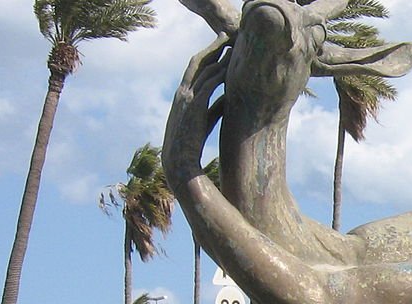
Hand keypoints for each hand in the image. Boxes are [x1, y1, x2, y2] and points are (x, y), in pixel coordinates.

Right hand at [163, 36, 229, 181]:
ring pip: (203, 70)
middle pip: (198, 62)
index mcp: (183, 95)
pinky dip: (219, 75)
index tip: (221, 46)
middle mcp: (183, 92)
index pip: (195, 68)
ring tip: (232, 46)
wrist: (179, 161)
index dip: (208, 55)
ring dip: (218, 56)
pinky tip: (230, 68)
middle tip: (227, 36)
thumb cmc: (192, 143)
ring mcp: (187, 98)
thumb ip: (215, 108)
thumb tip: (229, 100)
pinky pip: (208, 85)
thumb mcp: (206, 121)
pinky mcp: (194, 107)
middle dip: (213, 48)